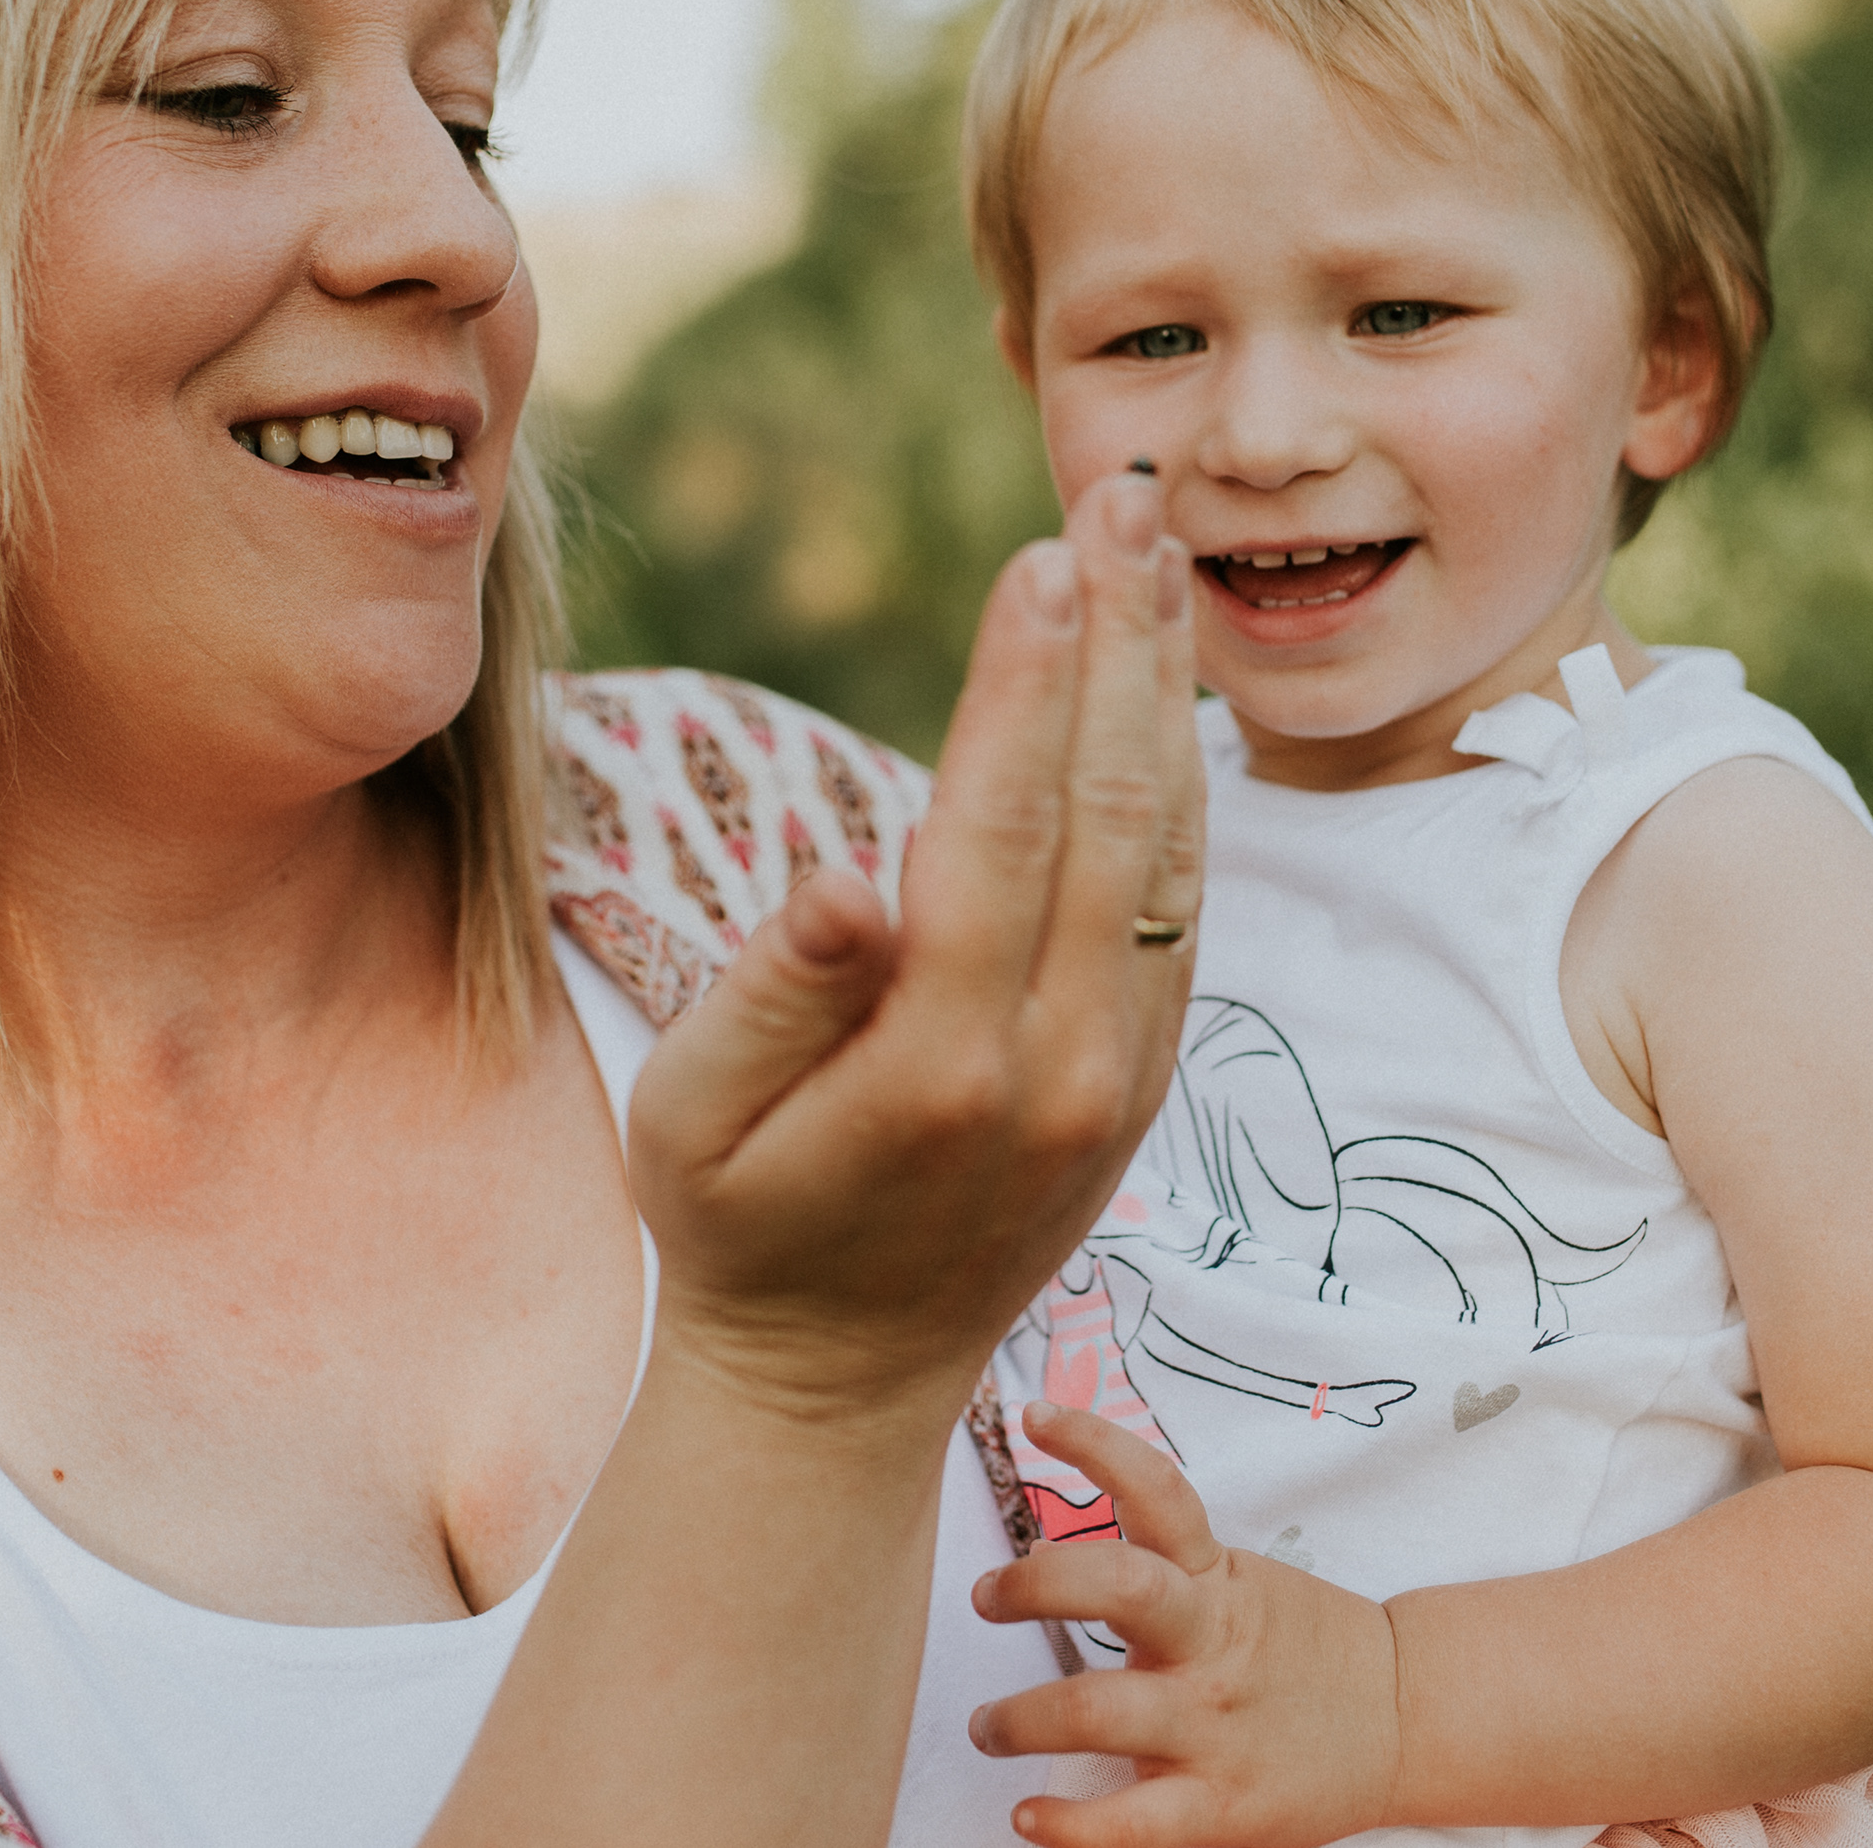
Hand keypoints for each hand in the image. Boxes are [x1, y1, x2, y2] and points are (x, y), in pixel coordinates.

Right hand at [623, 469, 1206, 1428]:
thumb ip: (769, 1002)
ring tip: (1159, 546)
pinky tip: (1166, 680)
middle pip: (1113, 810)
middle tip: (1132, 492)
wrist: (842, 1381)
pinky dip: (1182, 776)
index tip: (1049, 552)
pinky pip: (1180, 900)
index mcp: (940, 1066)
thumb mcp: (690, 1125)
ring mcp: (1123, 1073)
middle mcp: (1062, 1066)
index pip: (999, 832)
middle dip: (1125, 637)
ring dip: (1167, 683)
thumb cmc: (736, 1226)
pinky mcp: (1147, 1073)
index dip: (1029, 684)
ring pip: (1170, 846)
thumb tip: (844, 880)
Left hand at [968, 1401, 1404, 1847]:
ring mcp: (1213, 1725)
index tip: (1036, 1416)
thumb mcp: (1236, 1585)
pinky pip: (1134, 1822)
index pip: (1157, 1491)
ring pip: (1104, 1709)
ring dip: (1022, 1717)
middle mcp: (1209, 1643)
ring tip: (988, 1727)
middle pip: (1119, 1587)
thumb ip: (1156, 1568)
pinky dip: (1070, 1826)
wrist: (1406, 1719)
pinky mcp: (1221, 1804)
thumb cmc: (1300, 1650)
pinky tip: (1028, 1818)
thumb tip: (1040, 1553)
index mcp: (1215, 1581)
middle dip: (1034, 1585)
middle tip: (985, 1596)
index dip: (1096, 1445)